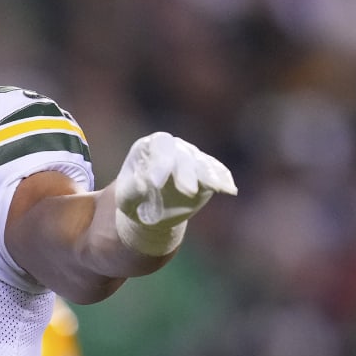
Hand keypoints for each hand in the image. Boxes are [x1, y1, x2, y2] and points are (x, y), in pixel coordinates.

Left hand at [112, 131, 236, 255]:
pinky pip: (217, 172)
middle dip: (186, 173)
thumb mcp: (126, 198)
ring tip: (216, 188)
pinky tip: (229, 189)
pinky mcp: (206, 172)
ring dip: (209, 176)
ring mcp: (192, 158)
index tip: (156, 184)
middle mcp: (173, 148)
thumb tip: (142, 184)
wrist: (152, 209)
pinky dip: (223, 180)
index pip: (160, 146)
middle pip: (183, 155)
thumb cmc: (134, 200)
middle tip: (188, 192)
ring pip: (202, 163)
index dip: (160, 162)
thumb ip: (131, 190)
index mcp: (150, 147)